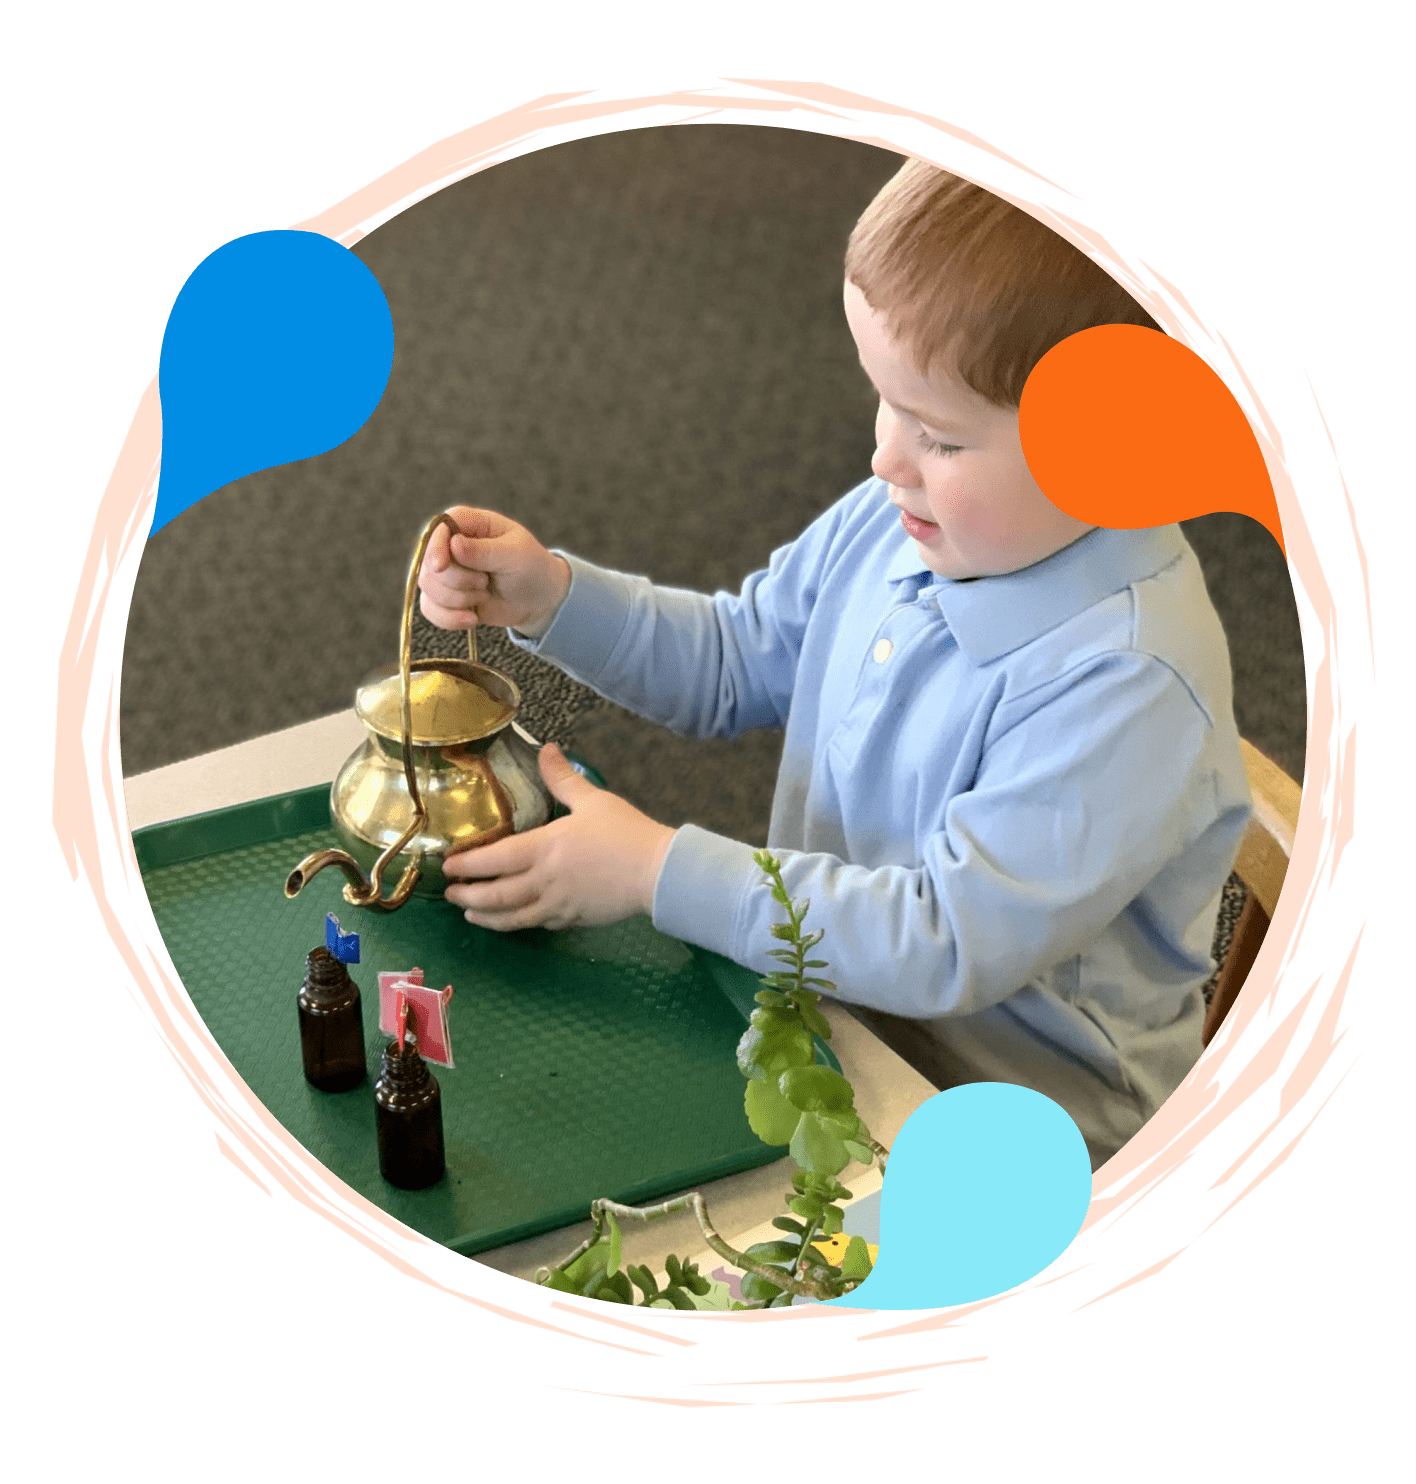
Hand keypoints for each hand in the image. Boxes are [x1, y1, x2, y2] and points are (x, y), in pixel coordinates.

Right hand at [418, 506, 570, 637]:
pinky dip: (449, 618)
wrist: (539, 600)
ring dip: (457, 599)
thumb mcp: (516, 555)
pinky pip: (429, 608)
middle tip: (485, 583)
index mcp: (471, 524)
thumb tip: (454, 544)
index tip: (441, 566)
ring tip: (485, 595)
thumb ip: (485, 550)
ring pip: (428, 585)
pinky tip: (472, 619)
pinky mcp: (445, 596)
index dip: (435, 546)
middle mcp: (452, 544)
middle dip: (457, 580)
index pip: (440, 527)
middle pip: (430, 561)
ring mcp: (446, 571)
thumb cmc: (531, 568)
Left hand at [443, 743, 675, 930]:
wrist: (657, 872)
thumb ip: (562, 778)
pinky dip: (521, 922)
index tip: (447, 866)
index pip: (494, 859)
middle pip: (496, 894)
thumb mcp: (592, 799)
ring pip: (513, 917)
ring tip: (470, 913)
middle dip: (468, 894)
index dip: (467, 864)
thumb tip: (546, 748)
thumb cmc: (624, 832)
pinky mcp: (573, 920)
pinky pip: (539, 923)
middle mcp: (543, 880)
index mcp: (543, 848)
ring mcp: (557, 905)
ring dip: (487, 916)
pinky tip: (516, 920)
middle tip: (450, 892)